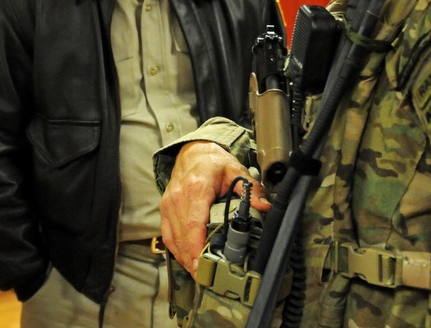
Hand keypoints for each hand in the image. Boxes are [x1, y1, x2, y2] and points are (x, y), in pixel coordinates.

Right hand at [159, 141, 269, 274]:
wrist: (192, 151)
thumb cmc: (212, 161)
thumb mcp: (235, 170)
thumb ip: (250, 189)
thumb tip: (264, 206)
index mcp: (196, 189)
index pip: (193, 224)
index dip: (196, 247)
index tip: (202, 265)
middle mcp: (178, 198)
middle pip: (182, 236)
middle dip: (192, 259)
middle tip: (205, 277)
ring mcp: (169, 204)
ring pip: (173, 238)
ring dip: (184, 258)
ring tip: (198, 274)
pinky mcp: (165, 209)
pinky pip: (168, 234)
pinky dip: (176, 250)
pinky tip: (187, 261)